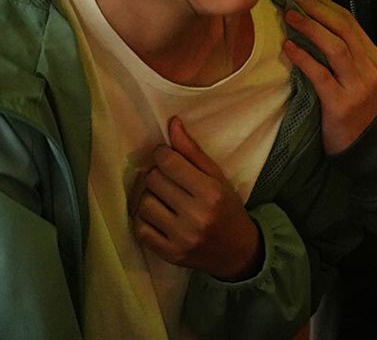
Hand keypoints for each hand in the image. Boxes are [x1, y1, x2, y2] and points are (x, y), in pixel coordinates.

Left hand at [131, 116, 262, 280]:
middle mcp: (195, 215)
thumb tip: (172, 123)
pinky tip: (157, 215)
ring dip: (148, 196)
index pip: (168, 162)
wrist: (237, 251)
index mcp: (210, 192)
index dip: (162, 154)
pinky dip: (144, 219)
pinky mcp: (168, 254)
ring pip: (143, 203)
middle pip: (153, 181)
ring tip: (162, 197)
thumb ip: (192, 151)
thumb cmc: (227, 207)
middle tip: (167, 178)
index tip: (166, 157)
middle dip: (156, 174)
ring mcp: (180, 237)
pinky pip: (140, 229)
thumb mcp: (217, 176)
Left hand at [283, 0, 376, 154]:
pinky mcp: (340, 103)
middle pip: (344, 29)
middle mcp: (369, 67)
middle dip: (317, 11)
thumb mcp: (355, 75)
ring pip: (335, 48)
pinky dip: (304, 58)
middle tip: (293, 1)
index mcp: (373, 56)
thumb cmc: (352, 105)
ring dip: (310, 29)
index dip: (325, 5)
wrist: (362, 144)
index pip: (350, 21)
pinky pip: (320, 74)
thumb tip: (310, 21)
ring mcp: (357, 86)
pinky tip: (288, 48)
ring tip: (290, 18)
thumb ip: (341, 51)